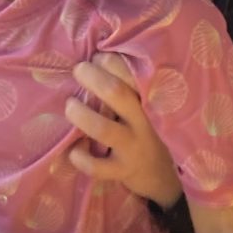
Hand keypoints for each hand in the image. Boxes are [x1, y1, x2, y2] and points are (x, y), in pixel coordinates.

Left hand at [66, 53, 182, 206]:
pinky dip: (80, 157)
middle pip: (117, 93)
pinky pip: (97, 166)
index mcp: (150, 101)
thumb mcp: (145, 107)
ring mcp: (133, 147)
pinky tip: (74, 149)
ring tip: (70, 106)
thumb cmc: (144, 130)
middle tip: (79, 71)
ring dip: (81, 115)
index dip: (109, 61)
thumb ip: (127, 88)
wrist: (161, 175)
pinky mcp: (122, 170)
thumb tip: (94, 58)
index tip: (96, 58)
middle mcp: (144, 121)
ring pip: (103, 129)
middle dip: (92, 78)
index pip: (132, 72)